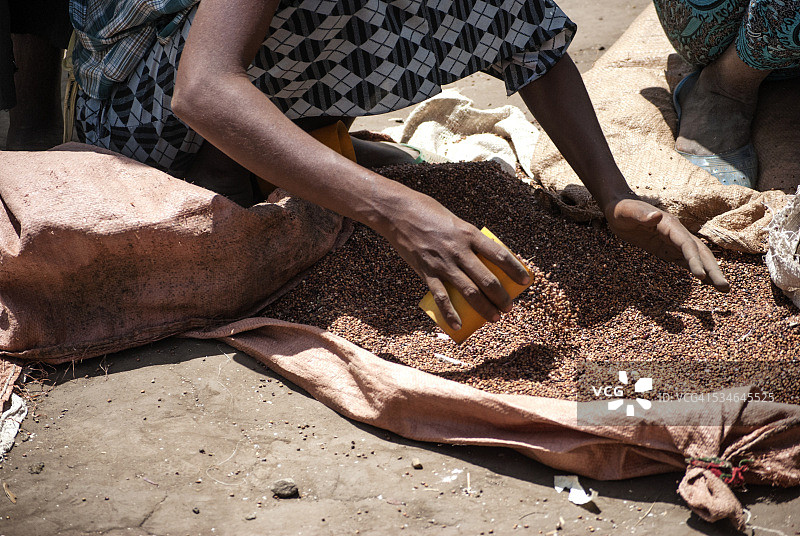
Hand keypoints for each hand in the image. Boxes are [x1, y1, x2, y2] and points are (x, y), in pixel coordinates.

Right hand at [379, 192, 530, 329]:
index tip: (526, 282)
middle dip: (502, 298)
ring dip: (485, 308)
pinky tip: (457, 326)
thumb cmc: (429, 213)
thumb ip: (468, 240)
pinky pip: (441, 297)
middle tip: (508, 308)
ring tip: (494, 318)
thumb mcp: (456, 222)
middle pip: (487, 279)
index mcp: (470, 234)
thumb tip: (483, 259)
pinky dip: (450, 314)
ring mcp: (442, 263)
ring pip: (469, 292)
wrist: (398, 212)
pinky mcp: (426, 272)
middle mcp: (459, 250)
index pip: (500, 255)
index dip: (516, 270)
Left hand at [604, 198, 729, 291]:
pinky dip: (696, 270)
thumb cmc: (621, 209)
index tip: (701, 276)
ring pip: (696, 257)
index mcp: (670, 225)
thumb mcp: (627, 211)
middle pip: (699, 252)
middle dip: (712, 269)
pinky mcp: (666, 248)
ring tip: (723, 289)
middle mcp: (676, 233)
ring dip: (709, 272)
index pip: (686, 244)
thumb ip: (641, 214)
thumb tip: (656, 216)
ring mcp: (673, 241)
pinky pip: (684, 261)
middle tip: (725, 288)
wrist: (618, 207)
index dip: (694, 260)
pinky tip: (705, 282)